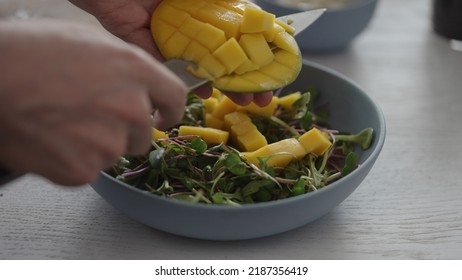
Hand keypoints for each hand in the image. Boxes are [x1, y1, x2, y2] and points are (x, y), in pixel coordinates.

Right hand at [0, 19, 186, 184]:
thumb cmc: (28, 53)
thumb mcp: (89, 42)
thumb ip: (126, 67)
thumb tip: (140, 87)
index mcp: (136, 72)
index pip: (176, 100)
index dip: (170, 111)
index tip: (164, 117)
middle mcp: (131, 110)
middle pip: (144, 134)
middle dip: (125, 130)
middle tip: (92, 117)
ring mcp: (108, 143)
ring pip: (116, 153)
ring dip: (98, 144)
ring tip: (64, 124)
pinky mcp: (82, 170)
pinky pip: (89, 169)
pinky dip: (74, 160)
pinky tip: (53, 140)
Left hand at [69, 0, 273, 106]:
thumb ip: (226, 0)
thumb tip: (261, 13)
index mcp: (211, 7)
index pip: (242, 34)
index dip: (260, 54)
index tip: (276, 73)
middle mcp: (197, 24)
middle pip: (228, 56)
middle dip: (248, 79)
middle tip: (262, 100)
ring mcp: (177, 38)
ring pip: (207, 67)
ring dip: (225, 86)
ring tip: (242, 102)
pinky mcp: (153, 49)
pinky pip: (175, 71)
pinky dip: (190, 83)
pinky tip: (204, 94)